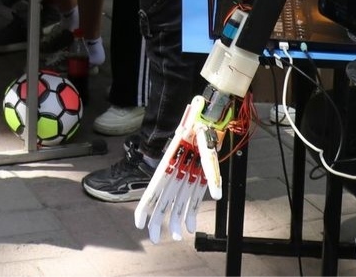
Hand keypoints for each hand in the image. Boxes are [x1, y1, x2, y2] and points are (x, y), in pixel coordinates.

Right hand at [134, 95, 225, 242]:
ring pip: (175, 202)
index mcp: (169, 164)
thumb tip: (216, 196)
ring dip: (175, 219)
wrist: (208, 116)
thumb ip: (210, 171)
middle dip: (158, 221)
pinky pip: (190, 198)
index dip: (144, 208)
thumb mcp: (206, 145)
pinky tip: (191, 224)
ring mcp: (183, 174)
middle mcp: (173, 171)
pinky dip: (191, 212)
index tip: (139, 224)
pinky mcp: (195, 175)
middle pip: (161, 200)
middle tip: (156, 239)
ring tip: (178, 235)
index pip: (153, 190)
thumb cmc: (202, 127)